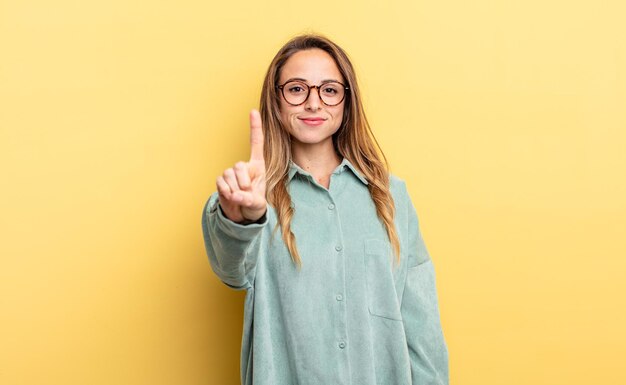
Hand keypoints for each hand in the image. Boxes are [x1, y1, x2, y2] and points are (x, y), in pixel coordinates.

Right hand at [216, 109, 266, 223]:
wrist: (242, 214)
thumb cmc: (254, 205)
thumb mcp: (258, 204)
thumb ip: (250, 200)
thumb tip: (236, 196)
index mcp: (258, 165)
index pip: (256, 143)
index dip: (255, 127)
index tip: (253, 111)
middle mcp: (244, 166)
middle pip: (239, 166)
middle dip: (244, 182)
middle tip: (248, 193)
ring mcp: (231, 173)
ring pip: (229, 175)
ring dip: (235, 190)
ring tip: (240, 197)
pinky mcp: (221, 180)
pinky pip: (221, 183)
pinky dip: (226, 193)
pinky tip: (231, 197)